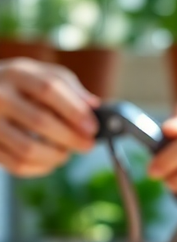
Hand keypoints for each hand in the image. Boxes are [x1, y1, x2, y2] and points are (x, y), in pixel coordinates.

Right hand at [0, 58, 97, 176]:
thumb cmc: (27, 86)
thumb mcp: (47, 76)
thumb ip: (71, 89)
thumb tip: (94, 107)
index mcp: (18, 74)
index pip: (48, 89)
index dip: (74, 111)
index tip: (92, 128)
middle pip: (39, 121)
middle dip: (71, 138)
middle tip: (87, 145)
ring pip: (27, 148)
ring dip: (56, 156)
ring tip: (66, 153)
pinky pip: (17, 164)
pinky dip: (40, 168)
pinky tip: (50, 161)